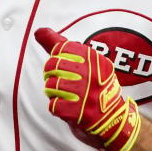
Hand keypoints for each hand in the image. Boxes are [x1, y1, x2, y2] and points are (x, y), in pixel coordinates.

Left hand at [34, 28, 140, 150]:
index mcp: (96, 60)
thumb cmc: (95, 87)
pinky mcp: (79, 113)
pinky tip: (69, 106)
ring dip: (54, 91)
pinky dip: (57, 106)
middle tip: (62, 81)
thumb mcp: (87, 62)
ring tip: (67, 95)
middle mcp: (92, 75)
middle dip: (52, 74)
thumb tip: (39, 31)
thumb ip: (61, 45)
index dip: (58, 57)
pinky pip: (53, 104)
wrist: (113, 120)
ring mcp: (86, 95)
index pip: (62, 48)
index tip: (66, 65)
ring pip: (50, 85)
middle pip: (52, 65)